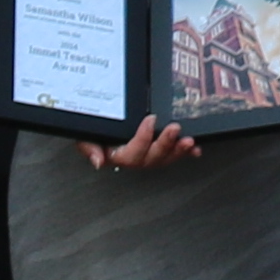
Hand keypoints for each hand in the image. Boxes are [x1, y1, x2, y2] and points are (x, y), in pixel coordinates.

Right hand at [85, 112, 201, 171]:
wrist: (97, 118)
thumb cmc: (93, 130)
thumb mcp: (84, 135)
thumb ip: (89, 147)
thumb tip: (98, 161)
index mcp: (117, 155)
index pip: (132, 154)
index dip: (143, 139)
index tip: (149, 120)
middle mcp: (135, 158)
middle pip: (152, 159)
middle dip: (165, 145)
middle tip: (174, 129)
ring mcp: (149, 154)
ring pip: (165, 158)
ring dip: (178, 150)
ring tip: (189, 141)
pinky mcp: (160, 147)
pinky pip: (174, 153)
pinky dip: (185, 152)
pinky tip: (195, 149)